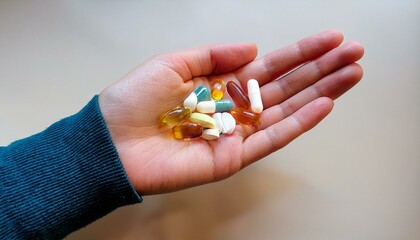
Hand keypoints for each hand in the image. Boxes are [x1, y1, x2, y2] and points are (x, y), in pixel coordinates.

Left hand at [98, 30, 363, 194]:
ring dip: (321, 92)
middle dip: (321, 70)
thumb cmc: (135, 100)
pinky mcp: (233, 158)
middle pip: (286, 87)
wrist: (112, 141)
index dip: (300, 53)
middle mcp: (233, 109)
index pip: (270, 67)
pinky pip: (271, 138)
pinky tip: (324, 105)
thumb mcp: (174, 63)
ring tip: (352, 75)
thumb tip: (254, 48)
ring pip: (287, 111)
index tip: (331, 39)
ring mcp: (236, 134)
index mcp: (220, 84)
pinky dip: (299, 123)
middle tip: (355, 54)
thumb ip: (215, 55)